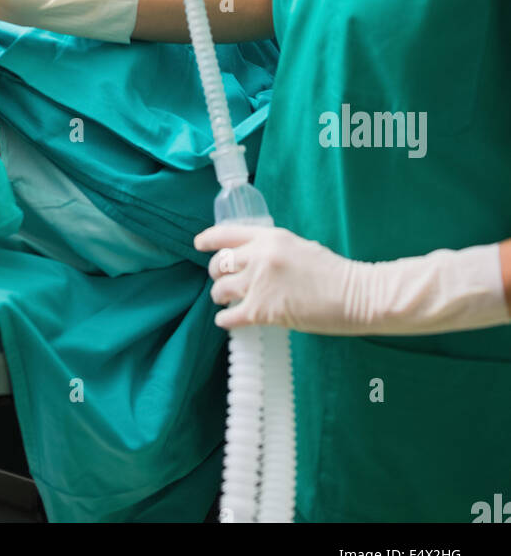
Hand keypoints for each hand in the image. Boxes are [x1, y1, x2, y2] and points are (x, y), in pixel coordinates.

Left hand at [195, 223, 509, 335]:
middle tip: (220, 281)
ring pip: (221, 290)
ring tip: (225, 300)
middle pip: (220, 263)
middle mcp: (260, 256)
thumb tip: (257, 259)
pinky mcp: (264, 310)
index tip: (199, 244)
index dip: (208, 240)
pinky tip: (226, 322)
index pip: (227, 233)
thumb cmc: (335, 273)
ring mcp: (260, 283)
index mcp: (271, 237)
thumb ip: (275, 250)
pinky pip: (231, 316)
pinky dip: (225, 320)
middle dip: (217, 273)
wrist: (356, 295)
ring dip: (220, 296)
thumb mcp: (301, 247)